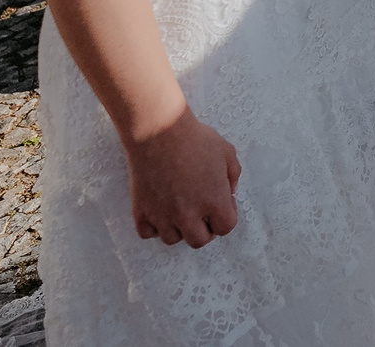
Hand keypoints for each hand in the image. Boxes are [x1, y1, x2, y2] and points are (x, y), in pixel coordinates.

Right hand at [125, 106, 241, 248]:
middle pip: (199, 241)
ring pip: (173, 239)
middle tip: (201, 211)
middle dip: (204, 228)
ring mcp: (163, 216)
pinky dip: (154, 226)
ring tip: (179, 208)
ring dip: (179, 228)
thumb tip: (228, 191)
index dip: (226, 216)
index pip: (226, 228)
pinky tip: (159, 210)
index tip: (222, 202)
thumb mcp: (227, 152)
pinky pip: (147, 233)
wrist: (159, 132)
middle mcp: (189, 215)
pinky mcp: (141, 212)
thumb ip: (233, 175)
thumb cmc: (195, 139)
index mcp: (214, 202)